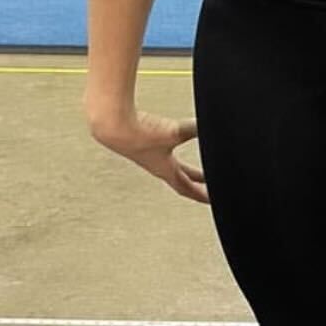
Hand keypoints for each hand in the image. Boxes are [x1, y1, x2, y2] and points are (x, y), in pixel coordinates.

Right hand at [90, 109, 209, 203]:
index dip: (201, 195)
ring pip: (170, 167)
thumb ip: (196, 129)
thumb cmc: (139, 133)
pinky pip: (162, 152)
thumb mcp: (175, 131)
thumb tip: (213, 126)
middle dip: (197, 184)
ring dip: (184, 170)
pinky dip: (171, 153)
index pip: (187, 188)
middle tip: (210, 187)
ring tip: (193, 168)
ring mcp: (148, 155)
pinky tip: (171, 143)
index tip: (212, 200)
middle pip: (181, 179)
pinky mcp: (142, 143)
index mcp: (165, 170)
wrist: (112, 124)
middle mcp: (156, 165)